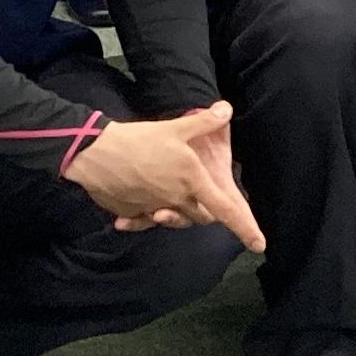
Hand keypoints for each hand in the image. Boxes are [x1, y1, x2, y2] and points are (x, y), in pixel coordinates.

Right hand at [71, 105, 266, 250]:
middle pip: (200, 216)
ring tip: (168, 200)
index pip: (226, 209)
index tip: (260, 246)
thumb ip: (204, 123)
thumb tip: (227, 109)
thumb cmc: (139, 140)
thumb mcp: (175, 128)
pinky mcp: (131, 213)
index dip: (246, 227)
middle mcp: (176, 200)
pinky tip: (139, 207)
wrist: (95, 154)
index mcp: (192, 182)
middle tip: (204, 198)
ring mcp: (152, 209)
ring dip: (176, 213)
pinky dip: (146, 217)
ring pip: (173, 218)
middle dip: (207, 212)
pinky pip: (145, 220)